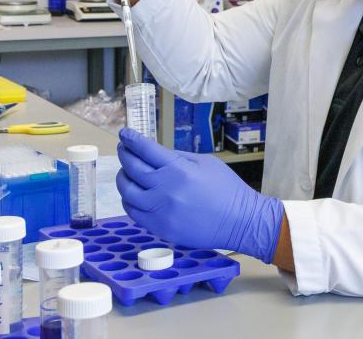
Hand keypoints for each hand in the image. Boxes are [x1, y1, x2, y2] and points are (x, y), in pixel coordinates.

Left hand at [116, 128, 284, 262]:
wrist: (239, 221)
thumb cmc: (226, 188)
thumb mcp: (205, 162)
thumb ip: (176, 157)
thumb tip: (153, 152)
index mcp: (178, 170)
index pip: (145, 150)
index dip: (132, 140)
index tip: (125, 133)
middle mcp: (165, 190)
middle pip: (132, 169)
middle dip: (125, 155)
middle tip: (124, 149)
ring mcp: (160, 212)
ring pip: (127, 192)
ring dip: (124, 178)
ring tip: (127, 172)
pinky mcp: (159, 229)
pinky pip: (134, 212)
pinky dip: (129, 200)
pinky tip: (133, 194)